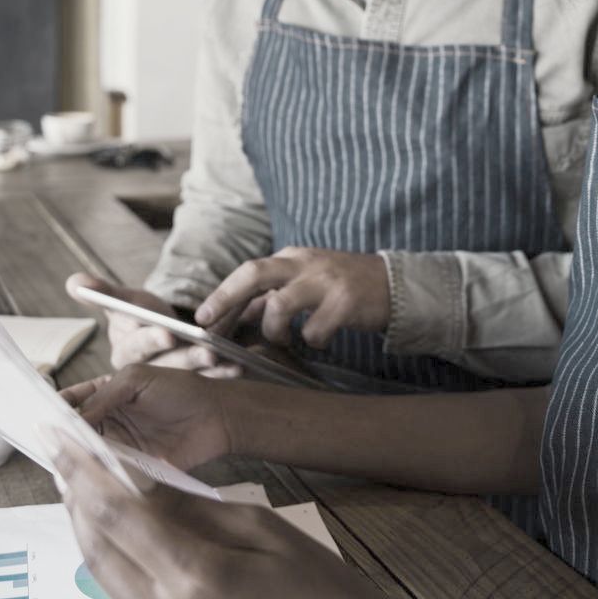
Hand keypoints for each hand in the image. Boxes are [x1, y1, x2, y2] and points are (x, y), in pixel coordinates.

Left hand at [52, 442, 408, 598]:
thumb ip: (194, 512)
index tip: (61, 447)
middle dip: (82, 511)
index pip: (116, 516)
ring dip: (111, 559)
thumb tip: (140, 489)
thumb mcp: (266, 531)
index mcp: (199, 579)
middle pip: (101, 558)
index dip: (81, 476)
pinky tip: (155, 583)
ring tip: (118, 526)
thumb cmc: (327, 595)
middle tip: (73, 478)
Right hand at [60, 364, 233, 472]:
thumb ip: (103, 397)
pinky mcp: (134, 469)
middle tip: (46, 446)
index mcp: (105, 395)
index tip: (38, 418)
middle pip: (75, 434)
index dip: (54, 410)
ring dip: (78, 459)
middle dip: (61, 439)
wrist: (218, 416)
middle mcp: (109, 422)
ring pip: (89, 456)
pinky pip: (110, 474)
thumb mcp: (136, 381)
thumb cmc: (181, 389)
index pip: (71, 403)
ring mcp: (120, 446)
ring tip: (62, 462)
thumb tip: (72, 418)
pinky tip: (88, 478)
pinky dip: (98, 476)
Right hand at [67, 273, 236, 375]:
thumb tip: (74, 282)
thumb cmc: (142, 315)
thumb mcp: (127, 302)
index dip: (151, 339)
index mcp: (123, 353)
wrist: (165, 334)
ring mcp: (167, 383)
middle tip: (207, 350)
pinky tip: (237, 366)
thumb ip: (103, 293)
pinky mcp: (188, 389)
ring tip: (225, 358)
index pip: (135, 346)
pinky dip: (222, 374)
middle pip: (164, 365)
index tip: (168, 332)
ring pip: (186, 376)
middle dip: (185, 357)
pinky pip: (206, 383)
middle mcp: (142, 374)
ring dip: (207, 368)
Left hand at [193, 248, 389, 348]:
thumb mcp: (306, 282)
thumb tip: (239, 312)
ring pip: (279, 305)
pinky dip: (312, 340)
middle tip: (209, 325)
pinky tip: (322, 340)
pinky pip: (314, 329)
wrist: (395, 285)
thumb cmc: (344, 286)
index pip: (248, 272)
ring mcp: (326, 281)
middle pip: (254, 273)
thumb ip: (274, 295)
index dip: (222, 295)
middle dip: (226, 298)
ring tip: (286, 340)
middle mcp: (305, 263)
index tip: (202, 317)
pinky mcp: (346, 301)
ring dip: (275, 331)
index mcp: (292, 258)